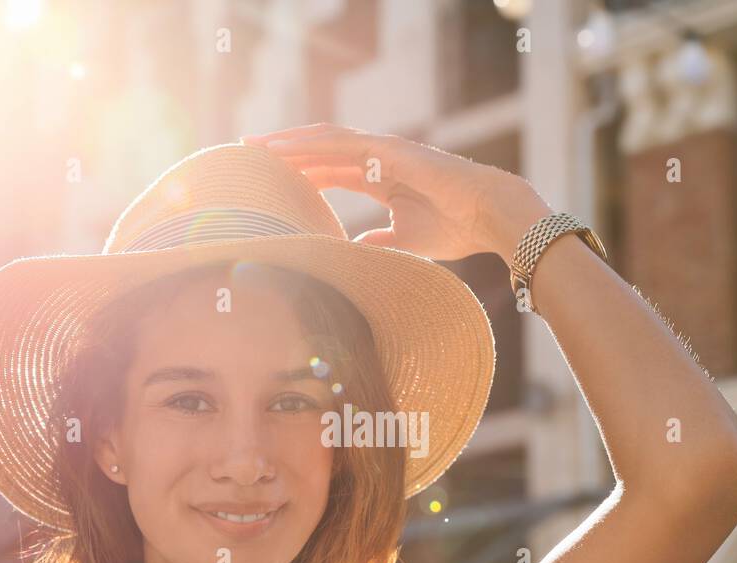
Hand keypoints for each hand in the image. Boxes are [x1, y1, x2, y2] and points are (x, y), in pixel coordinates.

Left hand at [240, 124, 551, 261]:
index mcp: (381, 178)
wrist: (490, 217)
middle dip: (285, 151)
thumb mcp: (408, 240)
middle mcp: (378, 159)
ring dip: (289, 142)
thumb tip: (356, 248)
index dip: (299, 172)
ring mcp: (384, 151)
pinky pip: (342, 144)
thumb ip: (380, 240)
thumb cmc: (456, 229)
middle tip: (247, 153)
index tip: (268, 180)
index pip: (330, 170)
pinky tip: (285, 149)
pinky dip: (311, 145)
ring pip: (325, 140)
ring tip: (255, 145)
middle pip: (321, 149)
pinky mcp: (391, 151)